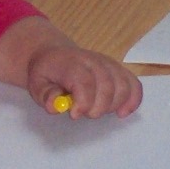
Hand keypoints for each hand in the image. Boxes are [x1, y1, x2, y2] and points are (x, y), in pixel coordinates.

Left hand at [0, 15, 141, 117]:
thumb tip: (55, 106)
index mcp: (71, 63)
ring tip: (97, 111)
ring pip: (123, 86)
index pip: (85, 81)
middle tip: (84, 114)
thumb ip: (45, 95)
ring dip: (113, 106)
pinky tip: (122, 112)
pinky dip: (132, 100)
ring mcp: (108, 64)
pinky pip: (133, 84)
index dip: (83, 102)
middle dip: (98, 108)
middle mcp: (93, 61)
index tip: (74, 114)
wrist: (54, 54)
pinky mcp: (118, 69)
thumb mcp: (36, 84)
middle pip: (107, 86)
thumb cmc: (46, 73)